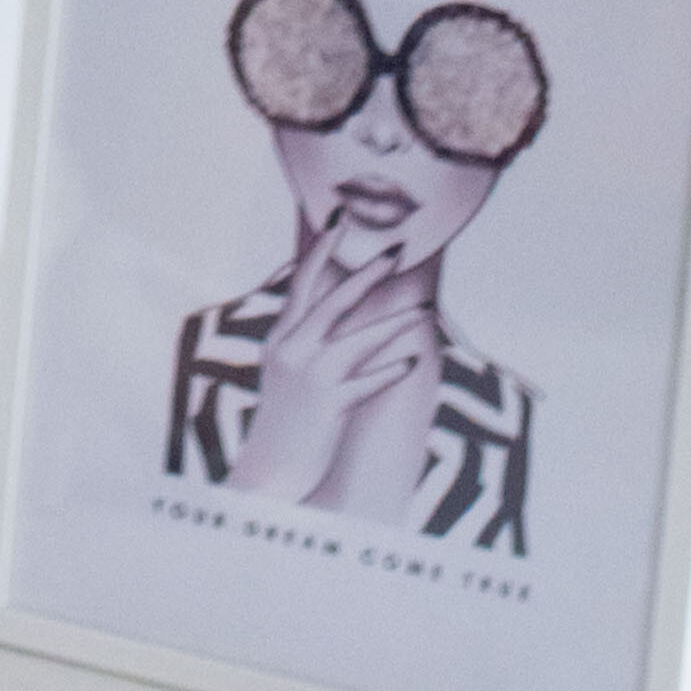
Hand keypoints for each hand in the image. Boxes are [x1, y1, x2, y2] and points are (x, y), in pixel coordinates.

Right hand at [229, 224, 437, 507]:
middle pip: (333, 301)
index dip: (322, 249)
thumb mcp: (282, 370)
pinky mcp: (328, 406)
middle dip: (366, 273)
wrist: (266, 472)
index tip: (339, 217)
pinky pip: (366, 383)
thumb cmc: (282, 422)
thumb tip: (325, 311)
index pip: (303, 283)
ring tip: (424, 312)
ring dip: (394, 324)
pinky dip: (390, 371)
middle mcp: (292, 350)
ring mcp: (310, 378)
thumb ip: (300, 339)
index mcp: (281, 338)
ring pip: (357, 340)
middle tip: (396, 250)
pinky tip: (412, 362)